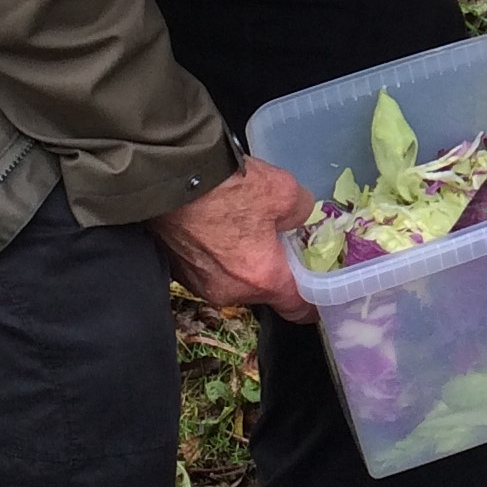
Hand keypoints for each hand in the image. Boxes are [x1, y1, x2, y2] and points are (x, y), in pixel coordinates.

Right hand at [146, 156, 318, 323]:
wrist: (166, 177)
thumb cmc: (228, 187)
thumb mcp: (285, 191)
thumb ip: (303, 210)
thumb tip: (299, 217)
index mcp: (262, 278)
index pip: (297, 309)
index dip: (313, 303)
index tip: (320, 293)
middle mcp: (229, 292)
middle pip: (263, 290)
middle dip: (273, 268)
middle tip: (277, 238)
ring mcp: (199, 284)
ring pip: (234, 280)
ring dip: (242, 260)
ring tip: (241, 225)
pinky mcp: (176, 271)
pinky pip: (208, 269)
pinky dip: (216, 254)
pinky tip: (214, 225)